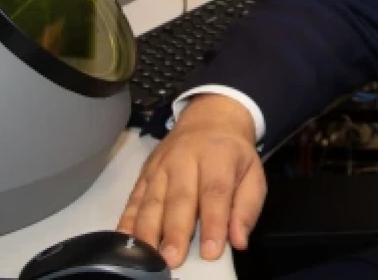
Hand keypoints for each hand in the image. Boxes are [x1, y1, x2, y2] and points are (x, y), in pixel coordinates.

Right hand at [118, 94, 265, 269]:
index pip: (214, 192)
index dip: (212, 223)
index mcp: (217, 157)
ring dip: (148, 230)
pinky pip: (133, 199)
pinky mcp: (144, 173)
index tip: (210, 252)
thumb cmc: (233, 154)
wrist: (210, 118)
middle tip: (173, 259)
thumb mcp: (253, 173)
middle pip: (179, 198)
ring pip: (152, 200)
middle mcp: (185, 159)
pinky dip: (127, 221)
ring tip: (149, 256)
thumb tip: (239, 240)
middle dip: (175, 231)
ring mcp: (160, 166)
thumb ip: (247, 208)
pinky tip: (124, 240)